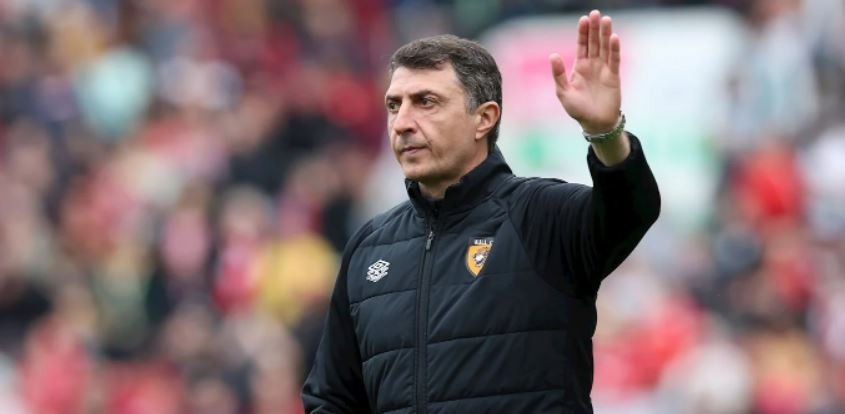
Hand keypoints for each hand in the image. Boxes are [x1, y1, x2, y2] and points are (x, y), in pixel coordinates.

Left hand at [550, 10, 620, 133]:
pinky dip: (614, 49)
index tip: (584, 19)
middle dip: (595, 28)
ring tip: (606, 20)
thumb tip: (553, 55)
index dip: (583, 32)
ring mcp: (604, 70)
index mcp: (580, 67)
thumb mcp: (563, 92)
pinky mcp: (614, 77)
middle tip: (596, 13)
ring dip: (606, 34)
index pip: (582, 45)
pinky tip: (614, 38)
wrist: (595, 123)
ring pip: (605, 48)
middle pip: (594, 42)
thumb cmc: (578, 110)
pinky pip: (614, 60)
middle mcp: (593, 65)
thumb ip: (558, 74)